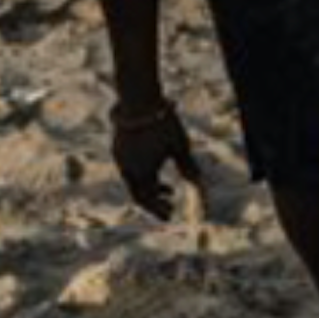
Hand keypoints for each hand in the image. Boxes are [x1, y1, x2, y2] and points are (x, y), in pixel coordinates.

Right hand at [110, 100, 198, 220]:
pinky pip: (130, 169)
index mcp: (140, 172)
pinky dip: (143, 175)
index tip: (170, 216)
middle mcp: (126, 169)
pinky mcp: (118, 147)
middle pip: (139, 193)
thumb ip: (188, 167)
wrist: (138, 101)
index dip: (158, 210)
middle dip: (155, 202)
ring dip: (150, 188)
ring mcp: (120, 158)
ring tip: (168, 190)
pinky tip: (156, 169)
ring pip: (134, 181)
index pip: (146, 200)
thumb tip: (200, 184)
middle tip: (171, 207)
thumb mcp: (180, 146)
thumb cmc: (163, 124)